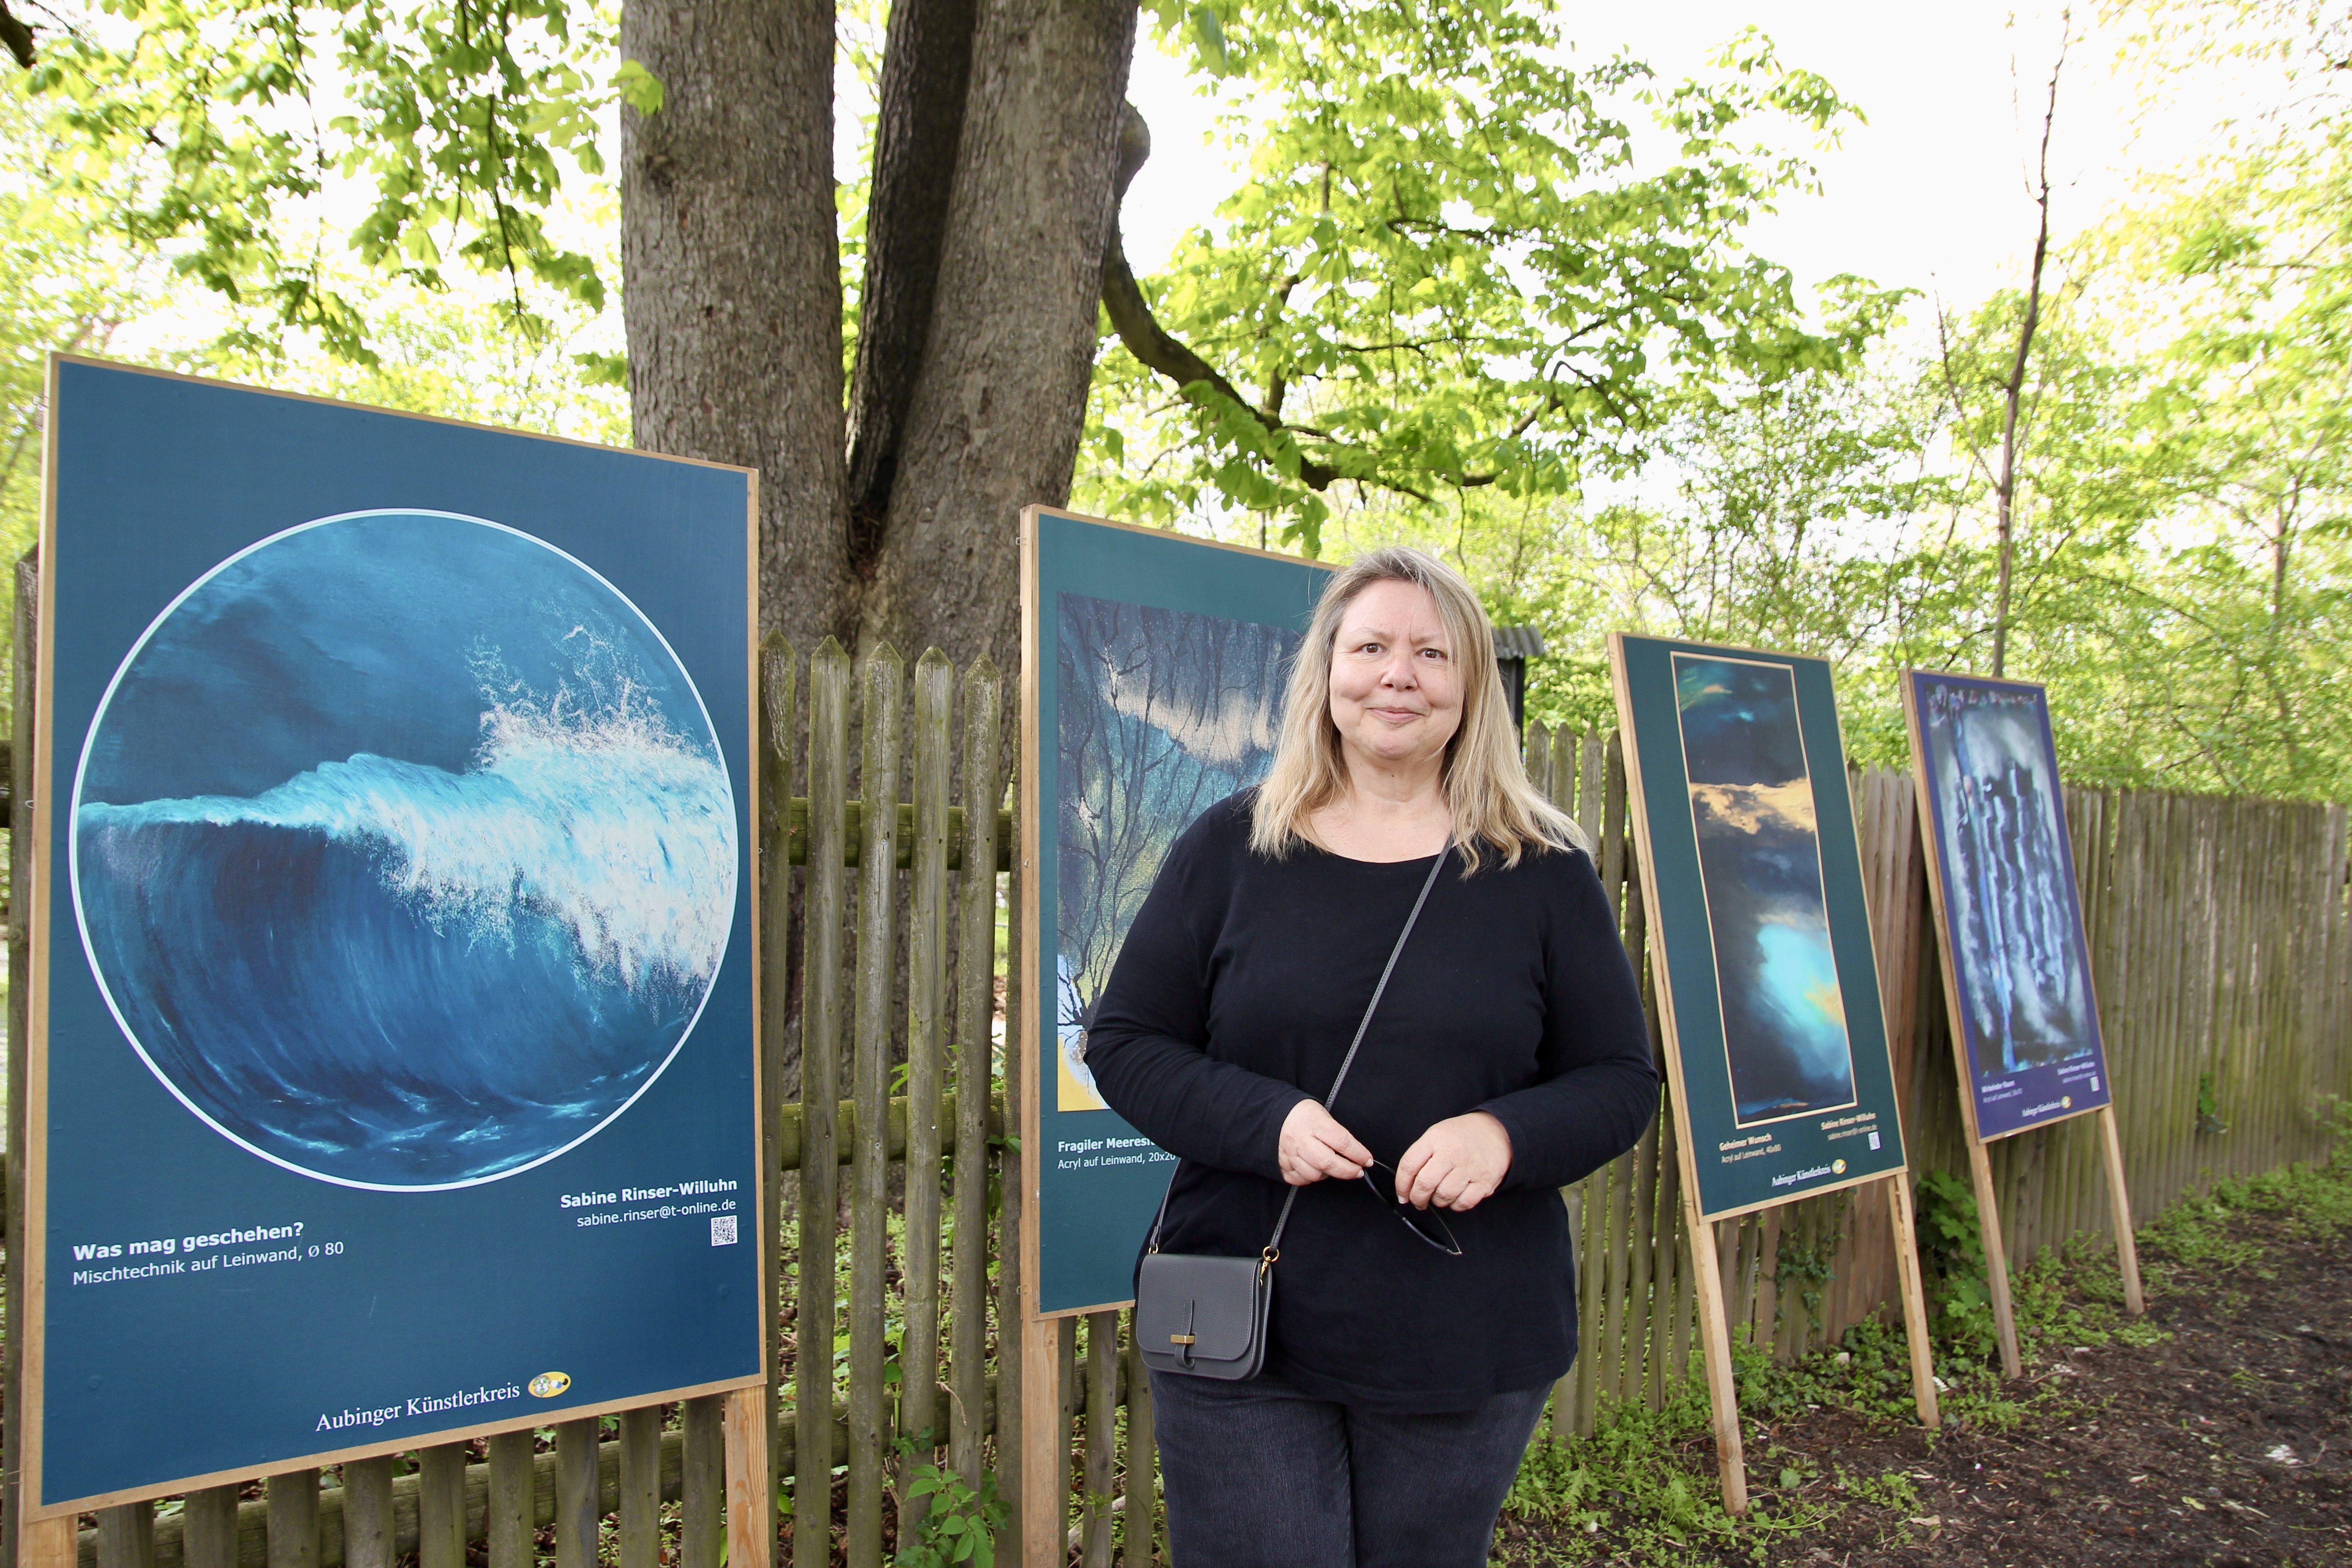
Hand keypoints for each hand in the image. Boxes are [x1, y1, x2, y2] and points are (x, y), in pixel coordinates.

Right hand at [1277, 1100, 1371, 1186]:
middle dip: (1348, 1170)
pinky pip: (1300, 1179)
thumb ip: (1336, 1133)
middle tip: (1358, 1170)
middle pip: (1327, 1163)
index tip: (1367, 1159)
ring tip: (1335, 1167)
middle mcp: (1300, 1140)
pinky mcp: (1281, 1166)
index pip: (1341, 1141)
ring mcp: (1289, 1154)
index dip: (1358, 1153)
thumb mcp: (1322, 1114)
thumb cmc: (1302, 1114)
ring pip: (1314, 1174)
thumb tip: (1355, 1152)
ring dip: (1329, 1174)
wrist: (1272, 1115)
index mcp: (1313, 1123)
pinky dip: (1310, 1178)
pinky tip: (1316, 1169)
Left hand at [1396, 1112, 1511, 1210]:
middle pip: (1425, 1183)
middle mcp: (1453, 1152)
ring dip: (1437, 1202)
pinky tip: (1455, 1198)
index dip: (1401, 1185)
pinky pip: (1464, 1203)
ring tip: (1438, 1196)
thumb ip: (1420, 1156)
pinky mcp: (1485, 1181)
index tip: (1402, 1194)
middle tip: (1418, 1201)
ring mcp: (1470, 1168)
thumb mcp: (1436, 1134)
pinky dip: (1455, 1205)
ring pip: (1444, 1195)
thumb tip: (1406, 1185)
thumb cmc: (1461, 1136)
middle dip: (1417, 1198)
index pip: (1409, 1165)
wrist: (1495, 1131)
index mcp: (1436, 1139)